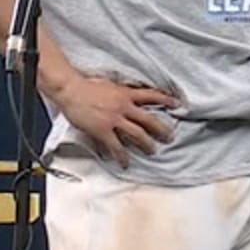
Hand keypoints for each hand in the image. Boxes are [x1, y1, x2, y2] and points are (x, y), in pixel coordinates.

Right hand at [51, 73, 176, 166]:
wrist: (71, 90)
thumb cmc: (87, 86)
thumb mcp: (110, 85)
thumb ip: (122, 93)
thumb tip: (129, 97)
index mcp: (126, 93)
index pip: (151, 95)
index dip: (166, 99)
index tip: (178, 104)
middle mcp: (124, 106)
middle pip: (149, 120)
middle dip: (161, 130)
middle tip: (169, 138)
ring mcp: (114, 119)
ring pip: (137, 134)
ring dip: (147, 145)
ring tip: (153, 151)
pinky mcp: (103, 130)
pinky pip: (116, 146)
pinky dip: (122, 156)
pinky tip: (126, 163)